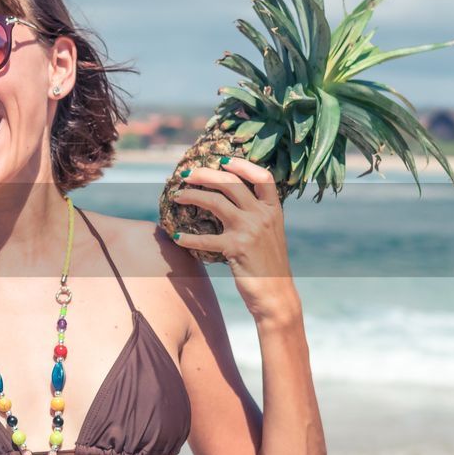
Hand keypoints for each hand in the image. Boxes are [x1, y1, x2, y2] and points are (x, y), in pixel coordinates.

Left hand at [170, 157, 300, 323]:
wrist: (276, 294)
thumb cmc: (269, 265)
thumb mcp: (270, 234)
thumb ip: (257, 215)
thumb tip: (230, 201)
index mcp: (273, 210)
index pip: (263, 177)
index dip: (242, 165)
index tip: (222, 159)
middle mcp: (263, 215)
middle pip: (231, 183)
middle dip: (205, 174)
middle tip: (186, 174)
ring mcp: (250, 230)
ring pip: (216, 202)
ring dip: (192, 196)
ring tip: (177, 196)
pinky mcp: (237, 248)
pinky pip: (206, 239)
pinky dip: (189, 238)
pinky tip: (177, 237)